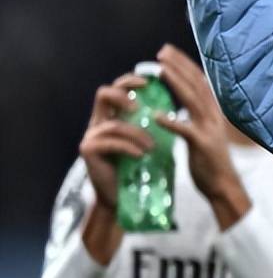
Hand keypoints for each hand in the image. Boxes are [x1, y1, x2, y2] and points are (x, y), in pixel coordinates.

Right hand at [79, 74, 154, 210]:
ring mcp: (92, 135)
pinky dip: (128, 147)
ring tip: (151, 147)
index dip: (130, 80)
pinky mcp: (88, 150)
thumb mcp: (150, 139)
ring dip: (135, 134)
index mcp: (115, 115)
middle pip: (103, 94)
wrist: (125, 197)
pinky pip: (109, 141)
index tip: (149, 82)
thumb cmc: (140, 167)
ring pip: (112, 123)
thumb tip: (180, 105)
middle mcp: (100, 121)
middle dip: (122, 95)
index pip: (118, 87)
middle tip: (138, 108)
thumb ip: (155, 121)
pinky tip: (140, 155)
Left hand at [154, 44, 250, 228]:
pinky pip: (185, 131)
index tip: (167, 53)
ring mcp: (210, 129)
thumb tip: (180, 106)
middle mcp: (213, 116)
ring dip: (176, 83)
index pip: (199, 81)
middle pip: (196, 84)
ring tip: (160, 71)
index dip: (184, 65)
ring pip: (192, 100)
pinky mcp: (203, 145)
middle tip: (161, 52)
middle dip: (179, 66)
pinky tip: (156, 116)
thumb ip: (194, 118)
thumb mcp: (203, 133)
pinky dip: (171, 122)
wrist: (223, 186)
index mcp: (213, 112)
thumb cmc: (209, 162)